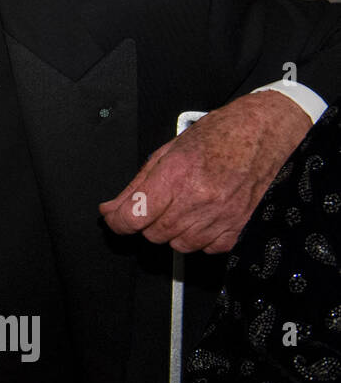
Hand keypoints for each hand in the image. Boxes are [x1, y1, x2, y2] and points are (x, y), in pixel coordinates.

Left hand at [99, 91, 312, 253]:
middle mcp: (200, 198)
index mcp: (178, 174)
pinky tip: (206, 214)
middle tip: (161, 203)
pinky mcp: (241, 229)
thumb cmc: (224, 134)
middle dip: (149, 222)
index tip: (115, 219)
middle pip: (154, 234)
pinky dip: (201, 237)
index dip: (118, 222)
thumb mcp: (171, 149)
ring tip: (187, 205)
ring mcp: (223, 216)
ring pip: (179, 245)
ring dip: (175, 231)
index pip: (134, 216)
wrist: (270, 133)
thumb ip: (138, 184)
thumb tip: (112, 208)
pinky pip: (207, 248)